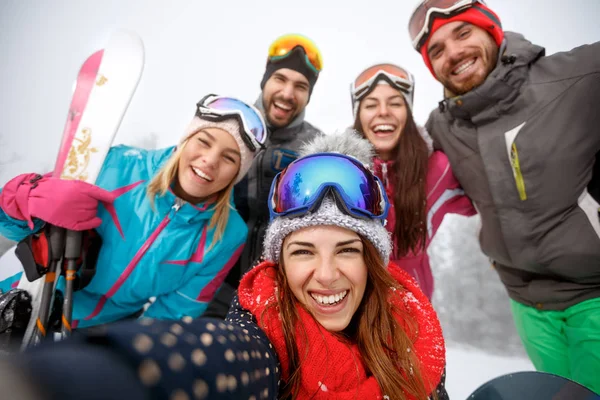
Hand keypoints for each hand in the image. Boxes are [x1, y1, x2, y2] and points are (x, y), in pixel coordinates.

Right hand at [0, 173, 115, 230]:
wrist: (36, 198)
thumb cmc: (53, 189)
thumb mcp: (70, 183)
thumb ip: (85, 188)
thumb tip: (102, 194)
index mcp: (79, 187)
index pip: (99, 193)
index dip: (108, 197)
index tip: (114, 199)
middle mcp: (79, 200)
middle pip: (96, 204)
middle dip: (93, 204)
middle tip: (83, 202)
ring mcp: (75, 212)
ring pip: (93, 213)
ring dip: (91, 212)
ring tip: (81, 209)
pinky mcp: (71, 222)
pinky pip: (88, 224)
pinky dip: (94, 222)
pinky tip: (96, 220)